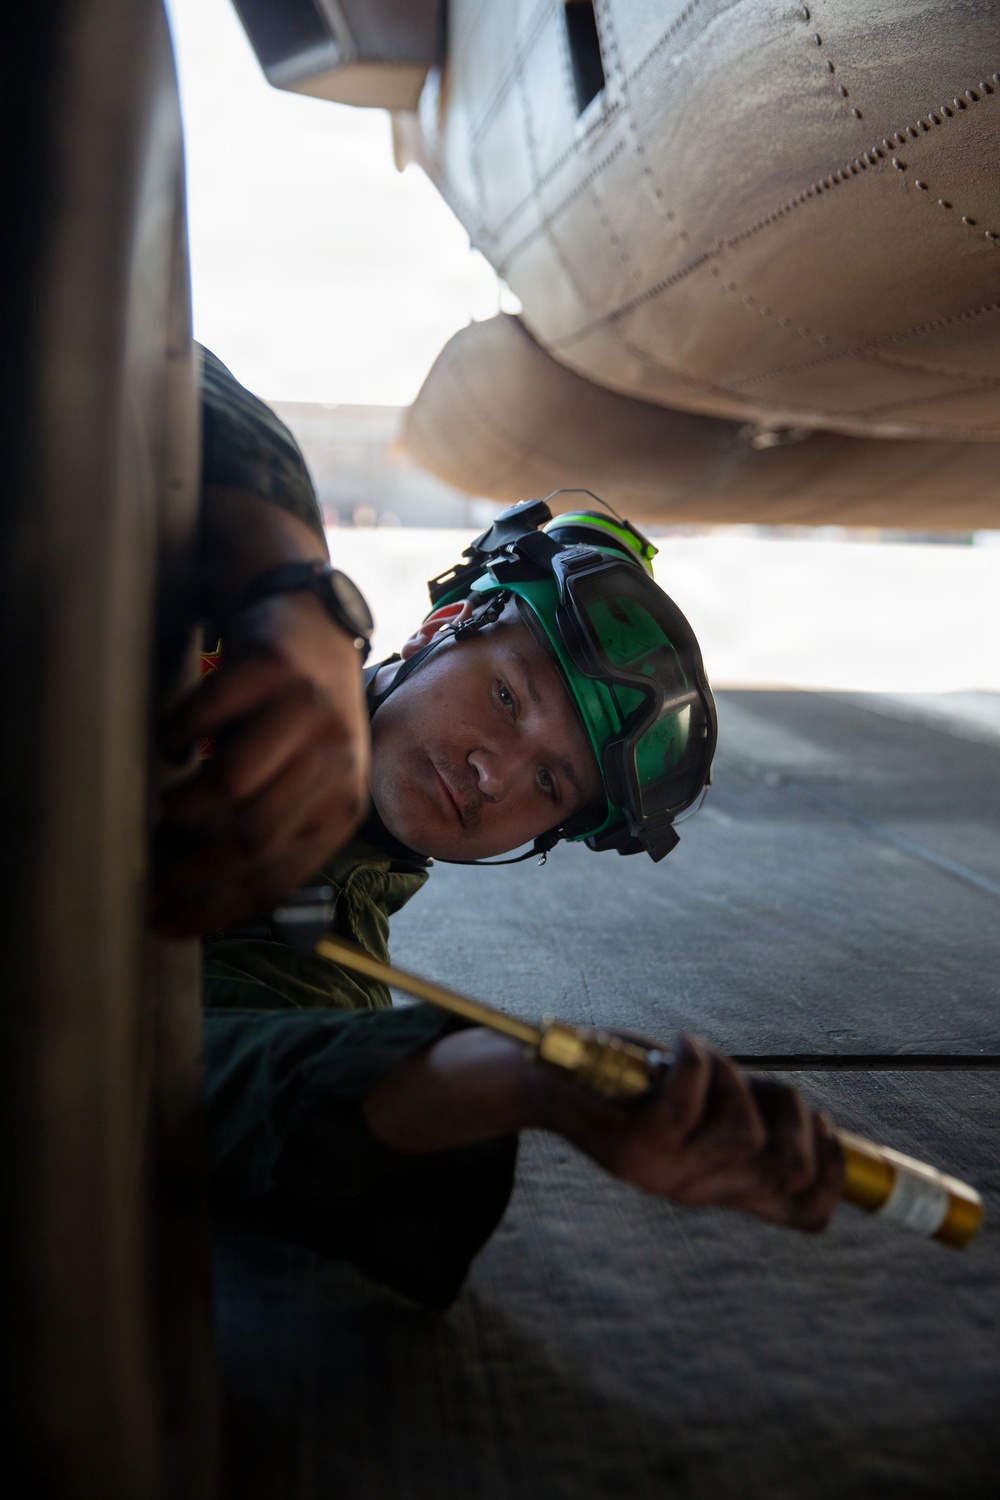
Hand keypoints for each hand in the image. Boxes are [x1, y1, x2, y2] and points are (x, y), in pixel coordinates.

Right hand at [152, 589, 369, 935]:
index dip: (215, 907)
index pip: (279, 875)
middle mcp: (333, 759)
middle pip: (254, 837)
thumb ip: (272, 832)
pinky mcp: (270, 667)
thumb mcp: (307, 783)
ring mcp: (305, 710)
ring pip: (234, 784)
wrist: (316, 625)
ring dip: (186, 806)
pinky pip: (207, 716)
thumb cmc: (301, 721)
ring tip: (170, 807)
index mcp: (343, 803)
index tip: (164, 922)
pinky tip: (173, 745)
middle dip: (191, 871)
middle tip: (149, 880)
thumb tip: (197, 900)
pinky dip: (178, 736)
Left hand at [363, 1029, 843, 1235]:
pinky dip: (700, 1062)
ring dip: (738, 1079)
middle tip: (759, 1084)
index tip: (824, 1133)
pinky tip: (682, 1047)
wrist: (546, 1082)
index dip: (834, 1177)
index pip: (805, 1214)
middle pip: (789, 1163)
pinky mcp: (638, 1144)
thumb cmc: (631, 1084)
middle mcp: (696, 1189)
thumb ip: (751, 1123)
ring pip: (749, 1133)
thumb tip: (819, 1135)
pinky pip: (694, 1104)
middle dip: (792, 1112)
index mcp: (718, 1186)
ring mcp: (666, 1172)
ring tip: (703, 1061)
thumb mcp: (699, 1114)